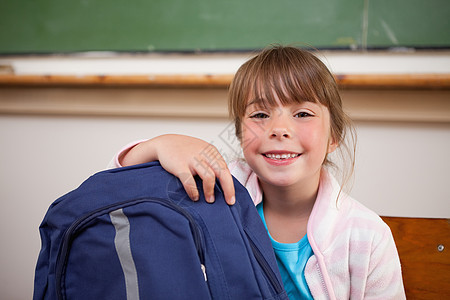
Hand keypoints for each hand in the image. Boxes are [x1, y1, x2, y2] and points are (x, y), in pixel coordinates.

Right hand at [121, 134, 235, 204]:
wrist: (164, 143)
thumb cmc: (184, 150)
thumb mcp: (202, 152)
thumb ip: (212, 163)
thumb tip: (224, 182)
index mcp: (212, 151)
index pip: (226, 169)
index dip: (231, 185)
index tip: (231, 198)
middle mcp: (204, 154)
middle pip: (222, 173)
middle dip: (228, 189)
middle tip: (229, 202)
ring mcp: (192, 159)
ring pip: (209, 177)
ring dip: (210, 191)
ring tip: (210, 200)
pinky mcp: (180, 165)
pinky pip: (190, 181)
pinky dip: (193, 191)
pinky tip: (194, 197)